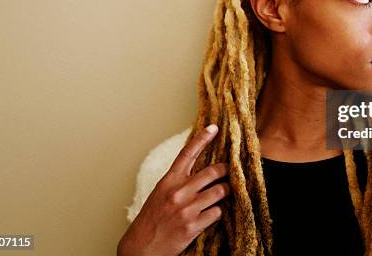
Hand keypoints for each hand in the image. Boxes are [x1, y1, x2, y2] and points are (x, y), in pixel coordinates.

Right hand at [117, 125, 230, 255]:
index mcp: (169, 180)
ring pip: (219, 191)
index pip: (187, 153)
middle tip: (230, 171)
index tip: (214, 128)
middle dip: (226, 170)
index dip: (202, 138)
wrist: (141, 247)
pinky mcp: (193, 226)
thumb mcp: (161, 193)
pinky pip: (217, 212)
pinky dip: (218, 212)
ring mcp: (186, 209)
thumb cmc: (152, 219)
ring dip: (225, 192)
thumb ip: (178, 181)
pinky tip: (212, 214)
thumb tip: (201, 172)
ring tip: (224, 193)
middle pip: (213, 171)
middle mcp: (178, 191)